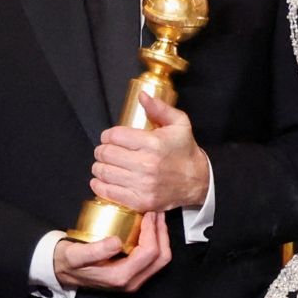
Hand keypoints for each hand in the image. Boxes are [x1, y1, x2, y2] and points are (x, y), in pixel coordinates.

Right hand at [53, 212, 171, 291]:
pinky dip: (156, 241)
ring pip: (160, 259)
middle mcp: (132, 282)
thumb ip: (94, 251)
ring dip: (161, 236)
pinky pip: (153, 259)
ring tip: (156, 216)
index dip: (153, 231)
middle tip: (156, 211)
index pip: (149, 254)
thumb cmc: (68, 261)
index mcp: (121, 277)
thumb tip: (116, 242)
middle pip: (161, 258)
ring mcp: (134, 280)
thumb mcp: (75, 255)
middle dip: (162, 233)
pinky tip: (148, 227)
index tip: (148, 212)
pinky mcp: (134, 274)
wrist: (62, 271)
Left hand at [91, 93, 209, 212]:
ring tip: (103, 164)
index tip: (109, 138)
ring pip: (105, 172)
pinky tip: (100, 180)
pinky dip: (99, 186)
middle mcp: (146, 164)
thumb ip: (160, 108)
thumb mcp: (179, 123)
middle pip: (106, 154)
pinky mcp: (141, 201)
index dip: (107, 135)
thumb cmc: (185, 151)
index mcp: (152, 143)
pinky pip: (110, 192)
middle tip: (105, 151)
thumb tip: (142, 95)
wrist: (198, 181)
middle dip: (101, 150)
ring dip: (99, 167)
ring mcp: (143, 185)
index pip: (114, 136)